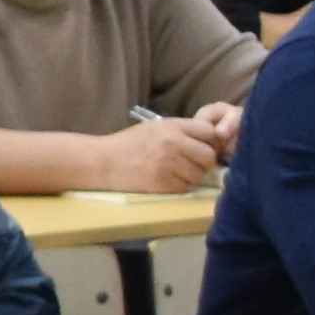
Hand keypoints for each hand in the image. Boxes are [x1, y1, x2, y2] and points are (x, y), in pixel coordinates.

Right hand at [95, 108, 236, 193]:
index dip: (211, 142)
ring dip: (192, 177)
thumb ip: (181, 131)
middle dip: (204, 163)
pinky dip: (179, 187)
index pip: (209, 132)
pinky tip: (167, 181)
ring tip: (177, 173)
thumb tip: (211, 139)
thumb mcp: (155, 128)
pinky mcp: (163, 183)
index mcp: (172, 126)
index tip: (204, 148)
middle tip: (192, 165)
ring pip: (199, 175)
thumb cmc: (129, 143)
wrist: (103, 161)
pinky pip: (185, 188)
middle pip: (208, 156)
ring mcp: (168, 164)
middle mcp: (173, 143)